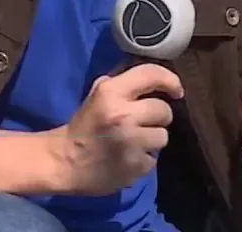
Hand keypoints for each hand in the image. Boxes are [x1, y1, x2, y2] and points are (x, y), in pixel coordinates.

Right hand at [50, 63, 182, 196]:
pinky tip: (128, 159)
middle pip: (164, 111)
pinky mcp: (135, 167)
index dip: (170, 80)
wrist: (64, 162)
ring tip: (134, 142)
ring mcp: (131, 143)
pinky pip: (153, 160)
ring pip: (163, 136)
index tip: (176, 91)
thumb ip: (124, 84)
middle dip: (157, 117)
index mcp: (111, 93)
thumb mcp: (98, 95)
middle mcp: (123, 116)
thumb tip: (156, 79)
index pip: (151, 75)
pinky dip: (143, 160)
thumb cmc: (84, 125)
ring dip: (152, 140)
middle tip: (142, 122)